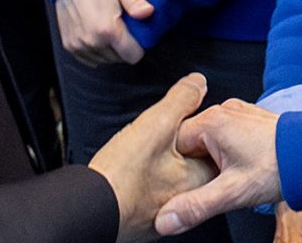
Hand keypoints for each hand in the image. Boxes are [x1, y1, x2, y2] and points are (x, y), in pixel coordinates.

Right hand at [55, 0, 152, 65]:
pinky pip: (90, 59)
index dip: (138, 46)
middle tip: (120, 28)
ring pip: (104, 60)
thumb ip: (137, 1)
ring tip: (106, 29)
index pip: (133, 56)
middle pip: (118, 59)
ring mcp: (78, 45)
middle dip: (123, 47)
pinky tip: (95, 34)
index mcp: (107, 30)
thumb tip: (148, 12)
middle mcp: (92, 41)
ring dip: (108, 50)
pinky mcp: (69, 46)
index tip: (135, 34)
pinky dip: (95, 51)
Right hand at [89, 73, 218, 242]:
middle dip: (177, 145)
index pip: (212, 143)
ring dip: (160, 163)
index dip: (193, 125)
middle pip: (192, 160)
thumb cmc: (122, 176)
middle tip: (152, 141)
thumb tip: (198, 82)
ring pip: (172, 176)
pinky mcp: (148, 219)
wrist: (89, 210)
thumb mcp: (156, 124)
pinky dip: (146, 180)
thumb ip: (182, 100)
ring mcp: (168, 210)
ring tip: (138, 157)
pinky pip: (154, 191)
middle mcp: (188, 197)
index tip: (174, 124)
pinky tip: (130, 174)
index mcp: (198, 176)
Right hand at [156, 100, 281, 235]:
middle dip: (194, 166)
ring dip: (212, 160)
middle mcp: (222, 111)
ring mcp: (238, 113)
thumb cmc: (279, 167)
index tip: (181, 185)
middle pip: (190, 142)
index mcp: (210, 122)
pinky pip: (226, 135)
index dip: (174, 168)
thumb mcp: (232, 192)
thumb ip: (195, 206)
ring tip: (226, 178)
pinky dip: (227, 152)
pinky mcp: (250, 120)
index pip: (171, 144)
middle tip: (209, 185)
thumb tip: (164, 220)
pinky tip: (240, 167)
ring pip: (208, 140)